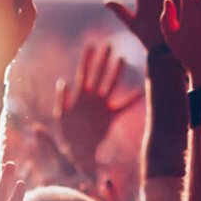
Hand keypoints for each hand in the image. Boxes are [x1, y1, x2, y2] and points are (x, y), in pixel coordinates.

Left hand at [53, 40, 140, 177]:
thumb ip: (61, 100)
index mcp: (77, 96)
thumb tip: (62, 82)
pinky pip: (122, 107)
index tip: (91, 44)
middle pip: (98, 75)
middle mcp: (90, 98)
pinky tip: (140, 92)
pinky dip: (131, 100)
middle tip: (109, 45)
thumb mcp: (60, 118)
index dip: (87, 59)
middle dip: (103, 60)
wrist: (76, 156)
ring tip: (122, 59)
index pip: (83, 72)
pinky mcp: (109, 118)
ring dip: (116, 73)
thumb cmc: (65, 138)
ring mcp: (100, 107)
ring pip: (110, 86)